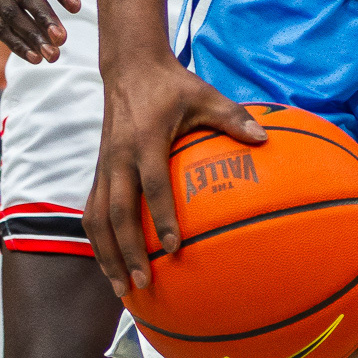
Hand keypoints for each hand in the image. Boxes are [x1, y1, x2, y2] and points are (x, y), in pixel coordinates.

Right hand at [84, 55, 266, 295]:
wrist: (130, 68)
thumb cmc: (173, 85)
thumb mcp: (205, 95)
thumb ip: (232, 117)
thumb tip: (265, 138)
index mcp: (146, 140)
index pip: (152, 185)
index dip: (163, 217)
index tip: (175, 247)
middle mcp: (119, 157)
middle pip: (117, 212)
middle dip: (128, 251)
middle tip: (144, 282)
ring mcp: (104, 165)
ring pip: (97, 218)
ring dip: (107, 255)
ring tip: (121, 288)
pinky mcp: (98, 170)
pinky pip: (92, 211)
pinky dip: (98, 241)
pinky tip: (111, 264)